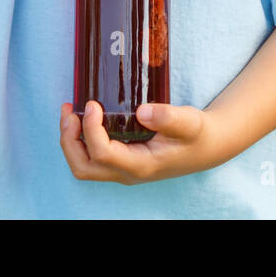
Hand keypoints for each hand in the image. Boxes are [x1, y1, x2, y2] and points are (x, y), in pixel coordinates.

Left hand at [59, 100, 220, 184]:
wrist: (206, 146)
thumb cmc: (197, 134)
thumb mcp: (190, 121)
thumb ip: (169, 117)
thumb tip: (142, 111)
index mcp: (140, 165)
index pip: (103, 154)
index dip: (91, 129)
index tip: (94, 103)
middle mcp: (127, 172)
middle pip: (83, 167)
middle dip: (69, 140)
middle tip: (70, 111)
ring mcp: (122, 169)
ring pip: (83, 165)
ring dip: (70, 140)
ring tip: (70, 112)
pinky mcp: (121, 161)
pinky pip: (91, 157)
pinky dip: (80, 139)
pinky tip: (84, 118)